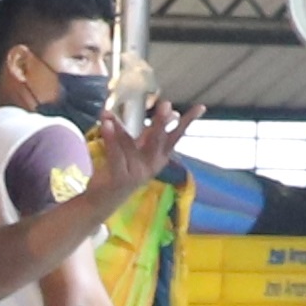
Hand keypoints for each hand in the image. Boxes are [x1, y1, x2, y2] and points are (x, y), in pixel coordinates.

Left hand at [82, 103, 202, 211]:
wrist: (104, 201)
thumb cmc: (124, 170)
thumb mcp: (142, 152)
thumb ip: (153, 134)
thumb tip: (173, 113)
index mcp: (160, 157)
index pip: (176, 137)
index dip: (188, 122)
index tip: (200, 107)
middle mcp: (151, 165)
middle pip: (158, 141)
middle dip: (161, 123)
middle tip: (165, 105)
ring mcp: (136, 172)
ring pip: (131, 145)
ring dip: (120, 127)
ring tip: (111, 112)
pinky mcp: (120, 178)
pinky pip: (115, 153)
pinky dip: (110, 137)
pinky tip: (106, 124)